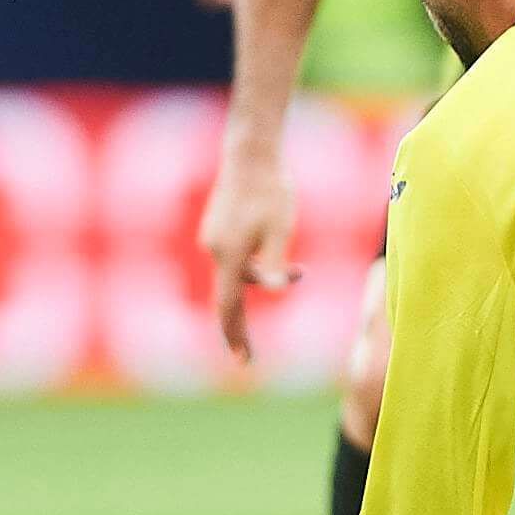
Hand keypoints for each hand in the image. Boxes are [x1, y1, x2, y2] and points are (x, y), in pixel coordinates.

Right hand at [199, 150, 296, 362]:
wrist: (250, 154)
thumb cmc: (271, 191)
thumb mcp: (281, 228)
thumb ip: (276, 263)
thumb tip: (274, 290)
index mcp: (230, 256)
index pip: (229, 306)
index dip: (235, 335)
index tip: (242, 361)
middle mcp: (215, 250)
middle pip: (227, 298)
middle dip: (238, 327)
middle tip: (247, 356)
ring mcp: (213, 238)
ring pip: (237, 274)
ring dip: (263, 280)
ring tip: (301, 270)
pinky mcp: (217, 228)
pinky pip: (235, 258)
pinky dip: (254, 265)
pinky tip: (277, 246)